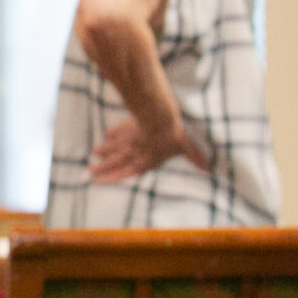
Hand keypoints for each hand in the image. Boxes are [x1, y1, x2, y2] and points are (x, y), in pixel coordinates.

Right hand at [89, 115, 209, 182]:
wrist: (160, 115)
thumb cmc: (174, 134)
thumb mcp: (186, 147)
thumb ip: (195, 157)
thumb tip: (209, 167)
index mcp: (146, 160)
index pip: (125, 172)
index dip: (111, 178)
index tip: (96, 181)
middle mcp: (134, 151)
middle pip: (115, 161)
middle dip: (102, 167)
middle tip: (89, 171)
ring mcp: (130, 138)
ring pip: (113, 147)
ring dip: (104, 152)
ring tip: (93, 155)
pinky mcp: (129, 125)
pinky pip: (118, 131)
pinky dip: (112, 134)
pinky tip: (105, 134)